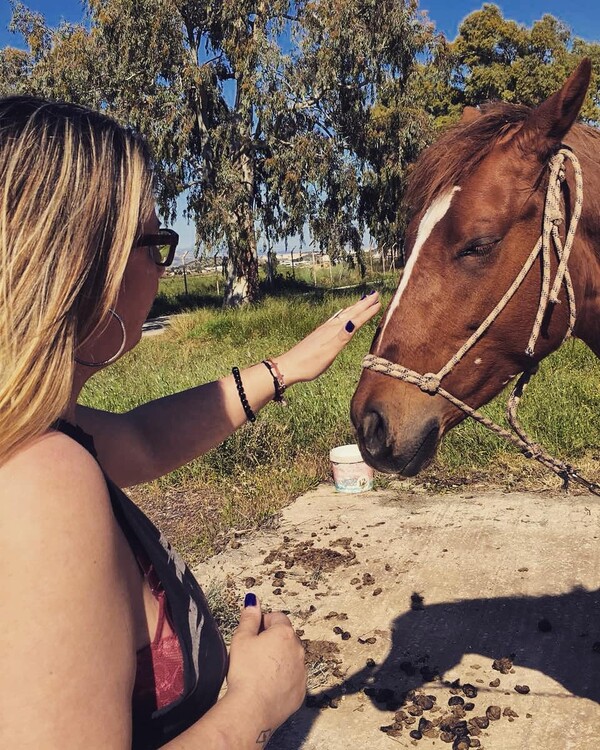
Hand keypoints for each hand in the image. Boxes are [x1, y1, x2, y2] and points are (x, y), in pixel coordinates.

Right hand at [225, 596, 305, 733]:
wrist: (252, 709)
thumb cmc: (245, 673)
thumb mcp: (241, 639)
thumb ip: (249, 617)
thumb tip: (253, 601)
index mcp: (284, 633)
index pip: (277, 617)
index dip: (263, 623)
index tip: (254, 633)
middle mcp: (298, 650)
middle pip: (286, 637)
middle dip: (272, 641)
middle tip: (254, 653)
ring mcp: (302, 672)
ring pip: (291, 658)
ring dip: (279, 660)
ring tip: (260, 671)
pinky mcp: (301, 691)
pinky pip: (293, 679)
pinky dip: (283, 679)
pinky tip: (267, 685)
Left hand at [276, 291, 380, 384]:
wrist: (289, 366)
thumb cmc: (309, 363)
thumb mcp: (328, 352)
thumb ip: (342, 337)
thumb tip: (354, 321)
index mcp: (334, 331)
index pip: (355, 319)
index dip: (367, 312)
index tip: (379, 302)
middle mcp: (330, 327)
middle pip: (350, 313)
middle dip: (363, 304)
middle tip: (375, 294)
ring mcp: (324, 330)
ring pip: (343, 315)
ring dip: (354, 308)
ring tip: (363, 301)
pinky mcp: (320, 334)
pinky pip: (336, 320)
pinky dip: (344, 315)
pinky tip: (342, 316)